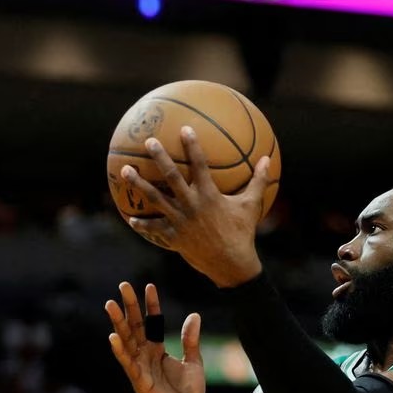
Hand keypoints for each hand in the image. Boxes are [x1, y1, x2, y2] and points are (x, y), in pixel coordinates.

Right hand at [105, 282, 204, 392]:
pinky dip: (120, 350)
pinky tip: (113, 336)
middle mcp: (145, 356)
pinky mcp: (139, 381)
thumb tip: (194, 316)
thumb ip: (191, 341)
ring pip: (126, 340)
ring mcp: (140, 367)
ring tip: (110, 304)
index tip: (149, 286)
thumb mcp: (194, 362)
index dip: (151, 305)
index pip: (152, 322)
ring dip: (118, 322)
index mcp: (157, 350)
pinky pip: (128, 363)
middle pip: (135, 326)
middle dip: (129, 306)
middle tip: (123, 285)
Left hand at [121, 126, 271, 286]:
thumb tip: (268, 159)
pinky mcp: (173, 237)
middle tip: (148, 141)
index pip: (199, 164)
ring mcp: (180, 221)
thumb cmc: (242, 233)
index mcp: (209, 195)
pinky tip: (131, 219)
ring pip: (155, 199)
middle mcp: (191, 205)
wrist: (231, 264)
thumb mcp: (251, 205)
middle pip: (171, 177)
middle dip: (159, 157)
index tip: (184, 128)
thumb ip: (258, 180)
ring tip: (125, 170)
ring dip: (138, 184)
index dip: (192, 146)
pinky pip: (154, 229)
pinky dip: (142, 224)